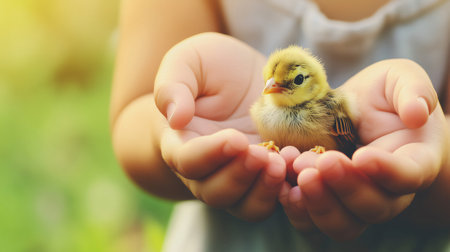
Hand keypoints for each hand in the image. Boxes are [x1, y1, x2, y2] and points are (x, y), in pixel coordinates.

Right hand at [154, 33, 285, 220]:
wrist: (242, 81)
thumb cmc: (210, 71)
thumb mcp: (189, 61)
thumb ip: (173, 85)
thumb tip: (175, 117)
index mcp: (182, 142)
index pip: (186, 161)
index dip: (209, 155)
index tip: (235, 139)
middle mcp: (209, 169)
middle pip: (215, 193)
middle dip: (240, 177)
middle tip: (263, 154)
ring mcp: (241, 176)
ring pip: (247, 205)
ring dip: (265, 190)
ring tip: (284, 162)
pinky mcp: (269, 176)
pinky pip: (277, 198)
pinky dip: (290, 190)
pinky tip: (302, 166)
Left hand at [279, 59, 446, 239]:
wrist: (360, 115)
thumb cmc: (384, 98)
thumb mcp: (400, 80)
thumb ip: (413, 91)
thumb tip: (416, 114)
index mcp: (413, 161)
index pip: (408, 176)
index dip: (387, 171)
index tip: (362, 156)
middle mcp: (387, 190)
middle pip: (373, 207)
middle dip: (345, 187)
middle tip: (320, 161)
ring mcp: (354, 202)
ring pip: (343, 224)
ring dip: (319, 203)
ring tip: (297, 170)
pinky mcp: (326, 201)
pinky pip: (313, 222)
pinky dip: (298, 209)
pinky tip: (282, 185)